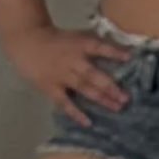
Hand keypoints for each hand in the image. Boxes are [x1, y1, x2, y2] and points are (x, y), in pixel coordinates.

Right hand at [5, 24, 129, 125]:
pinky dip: (76, 113)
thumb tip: (122, 52)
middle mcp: (72, 60)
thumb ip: (94, 46)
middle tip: (126, 97)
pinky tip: (88, 122)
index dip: (114, 52)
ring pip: (83, 88)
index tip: (130, 57)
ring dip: (101, 98)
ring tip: (117, 107)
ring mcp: (61, 75)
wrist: (27, 41)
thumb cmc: (57, 40)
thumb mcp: (77, 37)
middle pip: (93, 74)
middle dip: (110, 86)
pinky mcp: (51, 87)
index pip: (99, 47)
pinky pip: (65, 102)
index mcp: (80, 44)